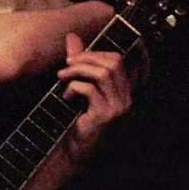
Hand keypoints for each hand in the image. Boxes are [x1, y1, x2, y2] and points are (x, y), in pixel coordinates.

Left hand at [57, 32, 131, 159]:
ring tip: (62, 77)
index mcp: (122, 90)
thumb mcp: (78, 87)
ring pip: (103, 73)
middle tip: (67, 64)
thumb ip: (78, 63)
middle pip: (113, 62)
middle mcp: (126, 98)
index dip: (98, 52)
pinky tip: (66, 97)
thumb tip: (72, 37)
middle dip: (87, 57)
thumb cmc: (77, 119)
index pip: (119, 59)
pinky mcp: (106, 116)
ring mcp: (118, 107)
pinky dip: (73, 88)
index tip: (78, 55)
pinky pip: (90, 90)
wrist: (76, 152)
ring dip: (78, 70)